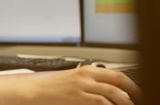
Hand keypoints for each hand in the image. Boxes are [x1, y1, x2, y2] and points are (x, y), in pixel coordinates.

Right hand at [0, 66, 141, 104]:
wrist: (33, 91)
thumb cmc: (51, 88)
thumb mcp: (72, 81)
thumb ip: (89, 83)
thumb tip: (108, 91)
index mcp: (86, 70)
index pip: (117, 74)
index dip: (131, 85)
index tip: (137, 94)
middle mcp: (86, 76)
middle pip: (119, 80)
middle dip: (133, 92)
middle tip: (139, 101)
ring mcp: (82, 86)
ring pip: (113, 92)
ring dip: (125, 102)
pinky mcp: (78, 97)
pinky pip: (100, 102)